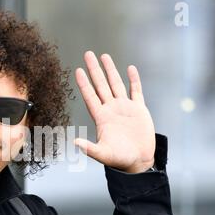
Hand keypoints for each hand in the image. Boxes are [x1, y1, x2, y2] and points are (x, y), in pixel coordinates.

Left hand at [74, 51, 155, 173]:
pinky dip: (134, 79)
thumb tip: (74, 142)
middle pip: (101, 85)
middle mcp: (111, 109)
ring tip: (104, 56)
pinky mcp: (139, 109)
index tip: (78, 70)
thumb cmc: (120, 159)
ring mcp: (125, 108)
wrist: (139, 161)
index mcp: (101, 117)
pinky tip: (130, 68)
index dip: (84, 83)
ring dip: (111, 70)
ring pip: (116, 84)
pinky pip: (136, 91)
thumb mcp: (103, 154)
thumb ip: (89, 148)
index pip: (90, 96)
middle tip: (88, 54)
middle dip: (95, 69)